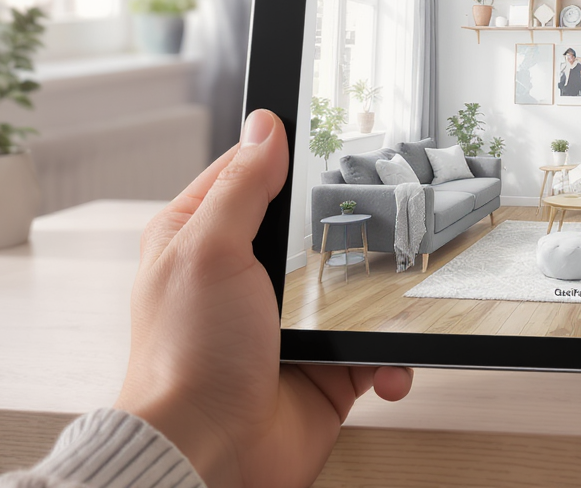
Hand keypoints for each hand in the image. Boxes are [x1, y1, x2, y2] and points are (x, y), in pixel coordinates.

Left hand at [115, 109, 413, 487]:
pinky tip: (383, 364)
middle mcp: (244, 278)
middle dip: (352, 230)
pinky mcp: (322, 367)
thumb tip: (265, 127)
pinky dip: (389, 359)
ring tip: (392, 299)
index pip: (250, 173)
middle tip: (383, 219)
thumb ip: (243, 187)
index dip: (287, 154)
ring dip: (381, 300)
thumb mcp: (211, 251)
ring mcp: (287, 325)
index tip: (331, 137)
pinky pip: (373, 349)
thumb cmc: (188, 361)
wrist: (211, 454)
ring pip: (355, 286)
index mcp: (203, 239)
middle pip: (315, 227)